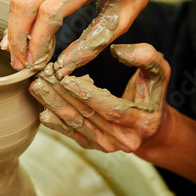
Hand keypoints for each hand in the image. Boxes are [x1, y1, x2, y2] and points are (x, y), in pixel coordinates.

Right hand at [2, 0, 169, 75]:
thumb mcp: (123, 19)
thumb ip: (92, 45)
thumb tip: (62, 69)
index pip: (51, 11)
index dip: (38, 41)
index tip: (35, 63)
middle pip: (27, 0)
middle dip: (18, 36)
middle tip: (19, 61)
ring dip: (15, 25)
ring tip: (17, 51)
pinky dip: (22, 11)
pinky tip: (23, 31)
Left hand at [29, 43, 170, 152]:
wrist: (149, 126)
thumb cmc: (151, 95)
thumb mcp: (158, 73)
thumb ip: (146, 58)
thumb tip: (119, 49)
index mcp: (142, 122)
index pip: (111, 109)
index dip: (88, 95)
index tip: (67, 79)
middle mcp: (124, 139)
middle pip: (87, 115)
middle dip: (62, 95)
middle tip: (43, 76)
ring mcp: (106, 145)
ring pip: (75, 123)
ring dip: (53, 105)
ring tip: (37, 87)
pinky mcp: (92, 146)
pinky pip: (71, 133)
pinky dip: (55, 122)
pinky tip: (41, 109)